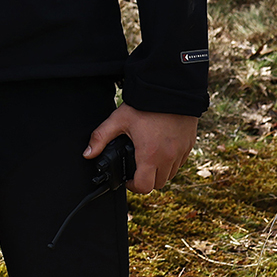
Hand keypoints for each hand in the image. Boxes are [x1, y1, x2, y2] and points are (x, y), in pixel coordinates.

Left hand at [85, 104, 199, 193]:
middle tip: (137, 168)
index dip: (133, 186)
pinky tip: (162, 148)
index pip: (144, 187)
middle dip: (146, 179)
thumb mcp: (119, 120)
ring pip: (170, 174)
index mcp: (150, 155)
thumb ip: (100, 137)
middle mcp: (168, 158)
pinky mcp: (189, 145)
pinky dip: (171, 161)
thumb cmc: (146, 105)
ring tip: (149, 158)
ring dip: (160, 172)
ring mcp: (181, 152)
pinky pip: (180, 162)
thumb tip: (88, 154)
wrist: (172, 89)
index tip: (128, 179)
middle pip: (158, 184)